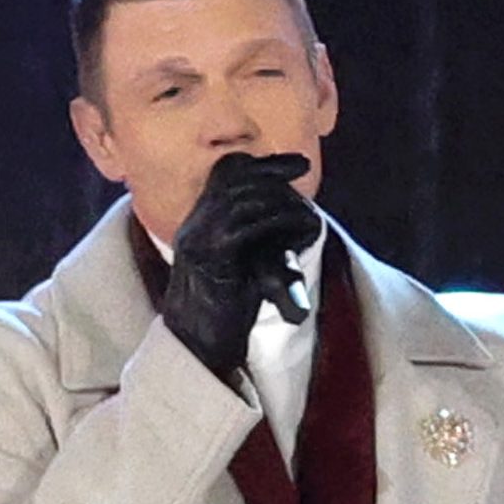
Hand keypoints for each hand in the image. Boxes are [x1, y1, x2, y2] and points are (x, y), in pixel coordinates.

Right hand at [155, 150, 320, 386]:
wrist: (196, 341)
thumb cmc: (226, 307)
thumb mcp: (244, 264)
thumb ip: (258, 238)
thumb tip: (300, 218)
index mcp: (200, 223)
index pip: (226, 176)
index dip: (262, 165)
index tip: (298, 162)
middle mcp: (195, 226)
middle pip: (234, 180)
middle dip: (273, 172)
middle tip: (304, 168)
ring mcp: (199, 239)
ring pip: (243, 201)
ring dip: (281, 200)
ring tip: (308, 210)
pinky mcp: (212, 258)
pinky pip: (247, 227)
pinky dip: (280, 223)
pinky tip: (305, 229)